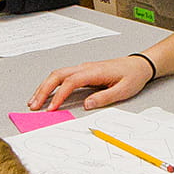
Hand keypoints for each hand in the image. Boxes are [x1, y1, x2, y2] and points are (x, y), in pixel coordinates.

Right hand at [27, 55, 152, 111]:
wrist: (139, 65)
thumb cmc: (132, 76)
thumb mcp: (123, 90)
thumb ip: (104, 97)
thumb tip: (86, 104)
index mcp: (94, 71)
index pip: (71, 82)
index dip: (59, 95)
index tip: (52, 108)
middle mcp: (85, 68)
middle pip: (58, 75)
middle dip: (43, 90)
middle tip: (34, 105)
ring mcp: (83, 69)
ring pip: (57, 75)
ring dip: (44, 87)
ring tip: (34, 101)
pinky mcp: (83, 72)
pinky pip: (62, 77)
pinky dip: (51, 85)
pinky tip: (45, 94)